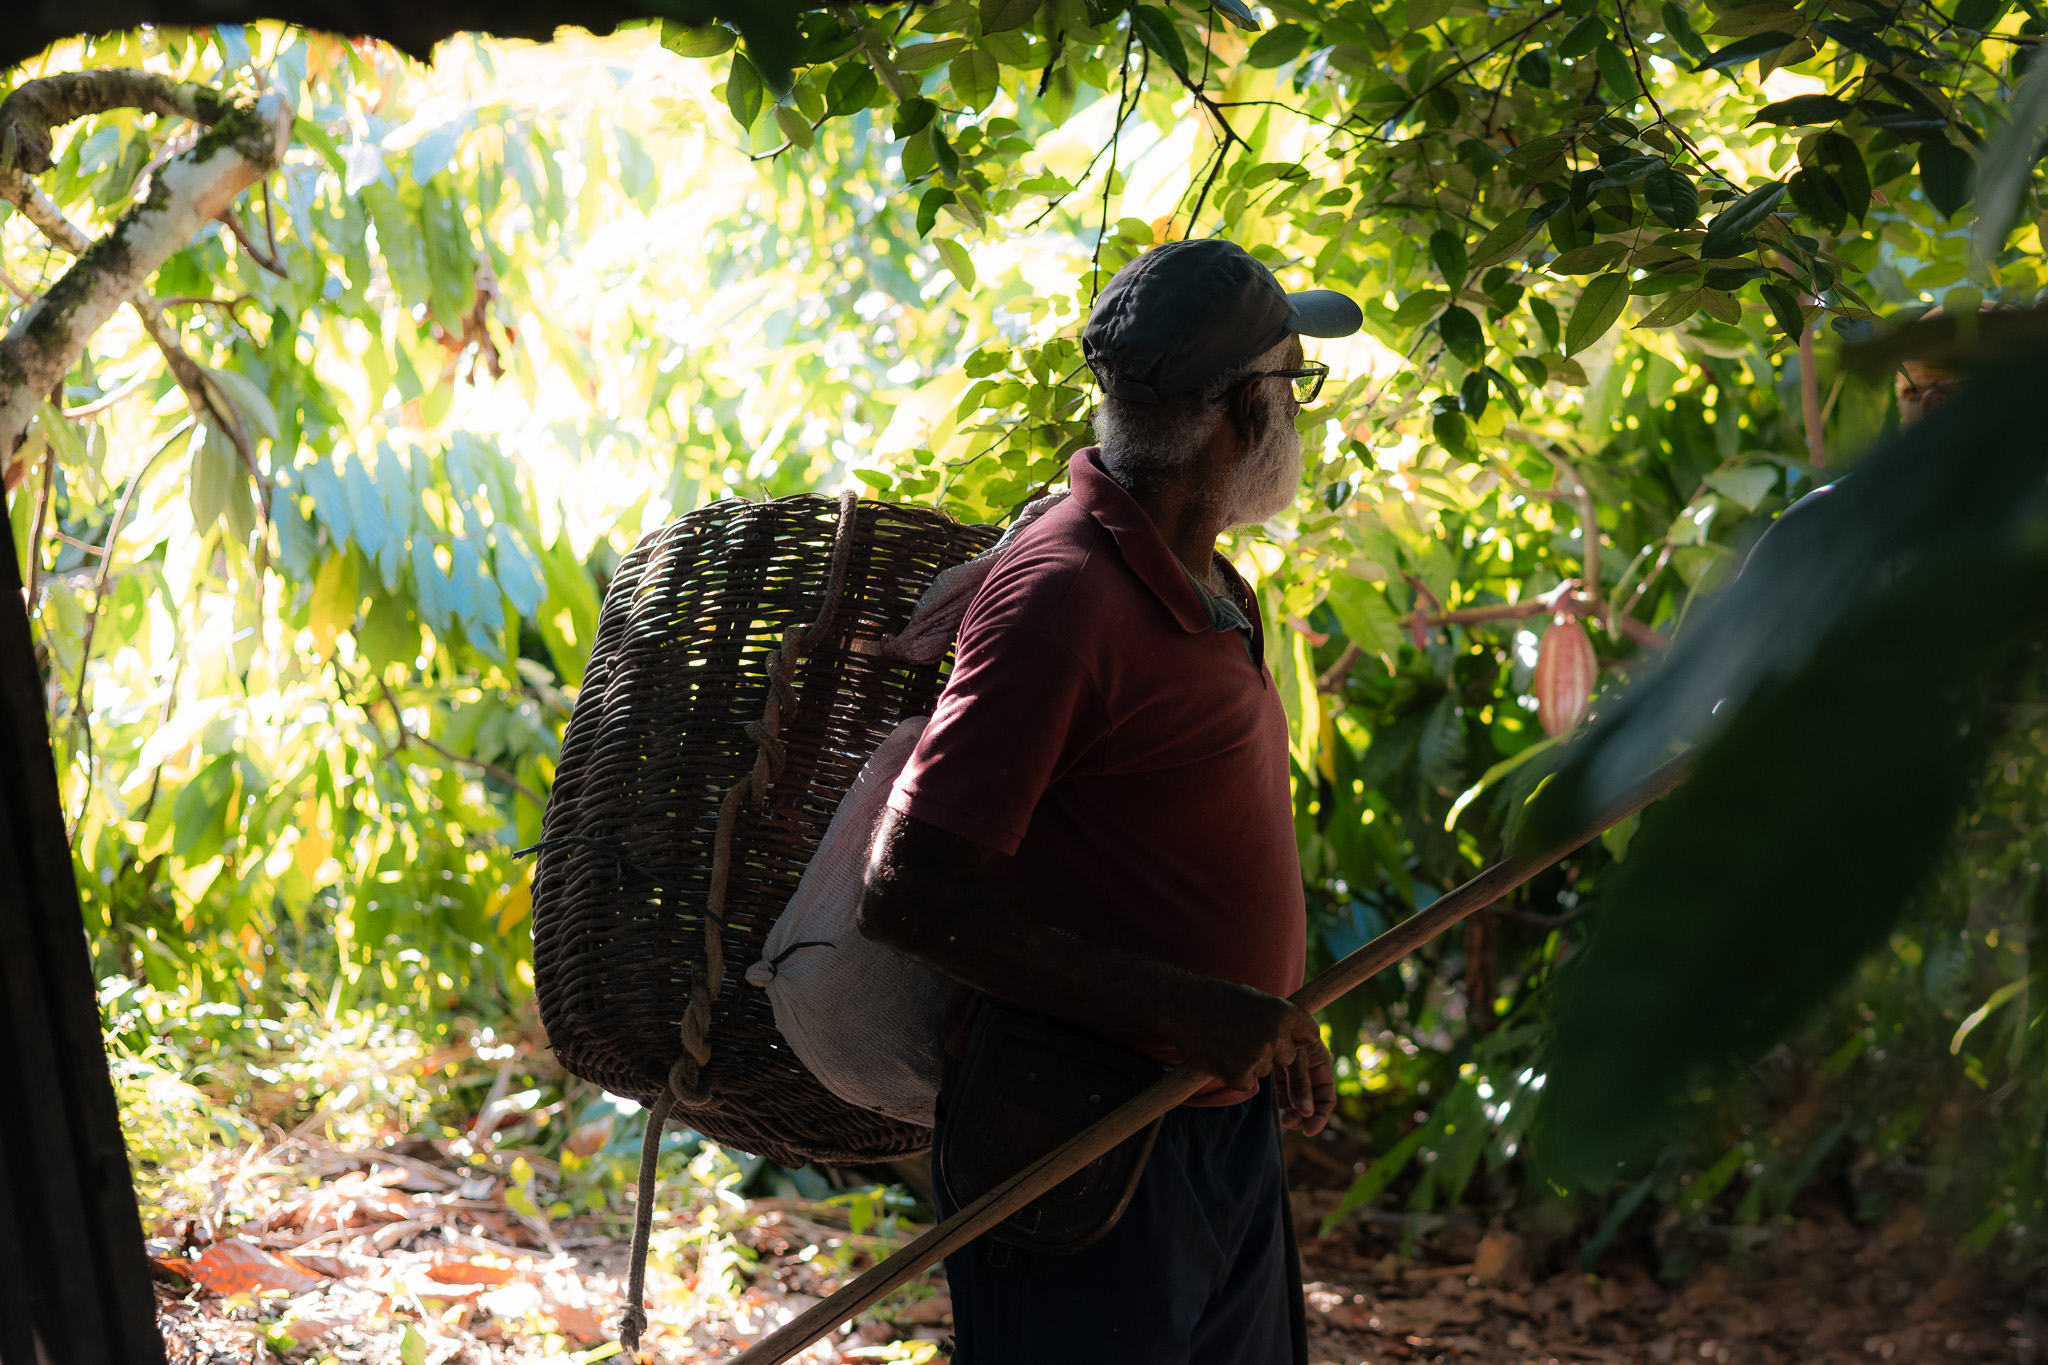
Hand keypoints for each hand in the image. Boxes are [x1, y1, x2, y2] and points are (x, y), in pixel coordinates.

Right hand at [1166, 981, 1335, 1136]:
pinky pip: (1247, 1083)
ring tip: (1226, 1042)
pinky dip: (1234, 1074)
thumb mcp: (1257, 999)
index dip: (1297, 1038)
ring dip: (1250, 1063)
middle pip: (1288, 1056)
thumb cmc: (1218, 998)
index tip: (1286, 1038)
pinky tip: (1219, 1055)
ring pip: (1265, 1070)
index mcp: (1284, 1013)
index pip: (1310, 1034)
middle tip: (1245, 1038)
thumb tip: (1296, 1034)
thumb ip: (1280, 1017)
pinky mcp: (1241, 1076)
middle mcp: (1277, 1036)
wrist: (1182, 1006)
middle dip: (1273, 1053)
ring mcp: (1259, 1058)